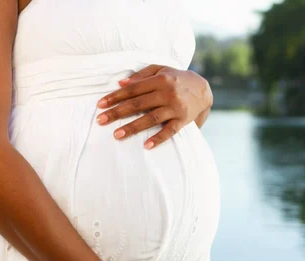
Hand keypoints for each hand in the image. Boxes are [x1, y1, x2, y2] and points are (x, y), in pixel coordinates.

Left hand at [96, 64, 212, 148]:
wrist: (203, 89)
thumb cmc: (177, 79)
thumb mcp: (161, 70)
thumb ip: (141, 75)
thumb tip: (121, 83)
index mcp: (160, 79)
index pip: (133, 89)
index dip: (116, 97)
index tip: (100, 105)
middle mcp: (167, 93)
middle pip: (138, 104)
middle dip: (118, 112)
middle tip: (101, 121)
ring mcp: (175, 107)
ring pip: (151, 118)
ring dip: (133, 127)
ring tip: (117, 135)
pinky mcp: (183, 120)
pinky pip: (169, 131)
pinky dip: (158, 138)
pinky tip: (146, 146)